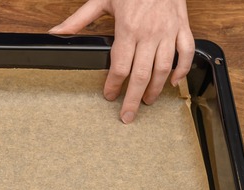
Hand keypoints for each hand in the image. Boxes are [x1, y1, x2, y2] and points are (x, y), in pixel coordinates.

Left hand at [50, 0, 193, 122]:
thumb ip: (79, 19)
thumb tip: (57, 32)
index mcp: (128, 28)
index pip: (120, 66)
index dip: (113, 85)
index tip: (109, 96)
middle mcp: (149, 33)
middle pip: (141, 75)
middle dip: (133, 99)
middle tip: (127, 115)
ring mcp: (168, 31)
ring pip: (164, 68)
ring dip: (156, 89)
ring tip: (147, 101)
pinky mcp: (182, 26)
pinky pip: (186, 52)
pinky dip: (182, 69)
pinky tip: (174, 82)